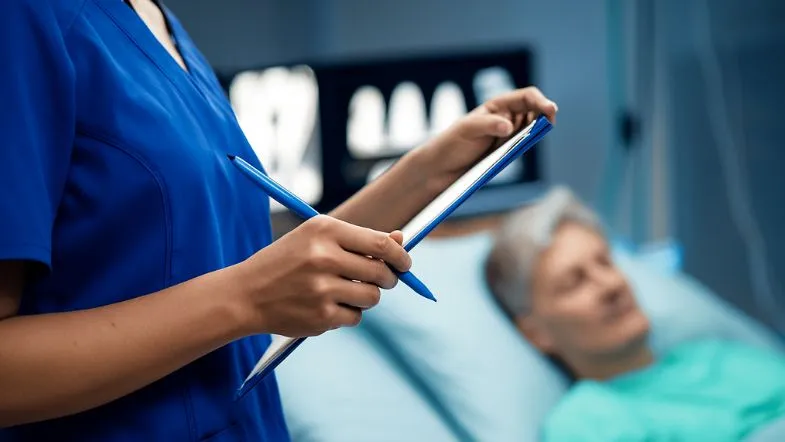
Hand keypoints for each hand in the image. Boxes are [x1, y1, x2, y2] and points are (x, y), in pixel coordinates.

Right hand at [234, 215, 410, 336]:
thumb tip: (400, 240)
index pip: (380, 243)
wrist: (246, 294)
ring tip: (345, 292)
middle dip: (388, 279)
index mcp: (325, 230)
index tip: (405, 262)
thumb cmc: (287, 262)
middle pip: (381, 272)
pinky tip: (326, 306)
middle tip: (380, 280)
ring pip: (372, 297)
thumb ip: (360, 239)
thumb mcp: (317, 239)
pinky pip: (355, 318)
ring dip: (367, 297)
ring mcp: (322, 289)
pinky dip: (348, 314)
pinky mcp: (320, 316)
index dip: (400, 255)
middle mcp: (324, 257)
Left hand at [415, 86, 557, 189]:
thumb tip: (510, 126)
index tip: (551, 110)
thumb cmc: (450, 144)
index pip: (526, 97)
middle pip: (534, 112)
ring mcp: (507, 136)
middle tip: (548, 124)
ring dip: (536, 131)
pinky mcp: (505, 153)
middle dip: (544, 115)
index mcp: (496, 106)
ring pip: (531, 130)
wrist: (439, 169)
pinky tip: (521, 149)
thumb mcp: (467, 131)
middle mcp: (505, 118)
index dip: (541, 101)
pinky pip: (523, 147)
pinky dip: (527, 146)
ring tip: (533, 136)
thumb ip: (488, 125)